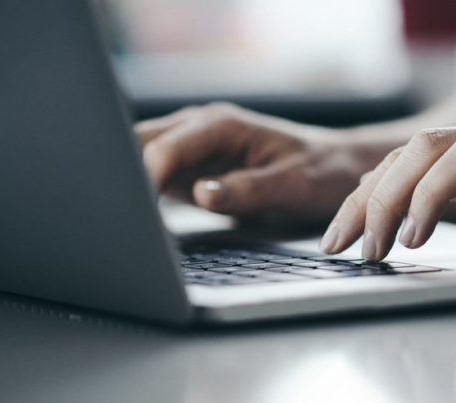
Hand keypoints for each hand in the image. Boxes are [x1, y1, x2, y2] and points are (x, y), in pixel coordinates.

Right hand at [136, 103, 379, 220]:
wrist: (337, 166)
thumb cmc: (320, 172)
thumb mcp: (291, 185)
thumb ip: (246, 190)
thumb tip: (204, 194)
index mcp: (221, 125)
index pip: (165, 147)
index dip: (144, 177)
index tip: (137, 210)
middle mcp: (199, 128)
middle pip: (139, 145)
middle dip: (123, 176)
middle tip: (117, 218)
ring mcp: (191, 146)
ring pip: (139, 157)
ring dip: (128, 184)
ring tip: (121, 222)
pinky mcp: (190, 168)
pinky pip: (153, 175)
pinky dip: (141, 194)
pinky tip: (138, 220)